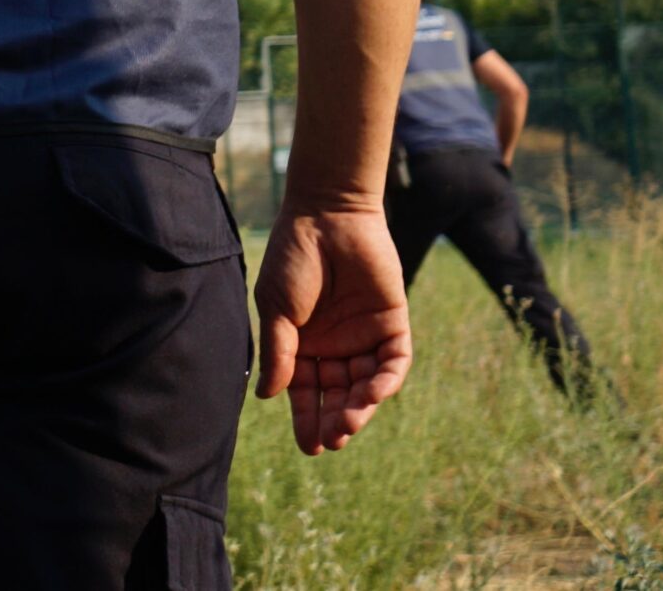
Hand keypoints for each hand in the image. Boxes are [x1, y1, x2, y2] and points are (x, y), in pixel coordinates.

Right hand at [252, 207, 411, 453]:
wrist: (327, 216)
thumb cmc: (293, 258)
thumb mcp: (277, 308)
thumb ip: (279, 352)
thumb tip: (269, 397)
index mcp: (302, 343)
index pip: (306, 391)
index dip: (307, 418)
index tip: (309, 446)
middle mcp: (334, 344)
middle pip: (337, 393)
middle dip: (334, 419)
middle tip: (330, 440)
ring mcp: (363, 335)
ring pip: (366, 384)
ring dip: (359, 406)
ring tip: (348, 424)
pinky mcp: (392, 323)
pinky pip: (393, 361)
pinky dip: (385, 381)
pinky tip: (371, 394)